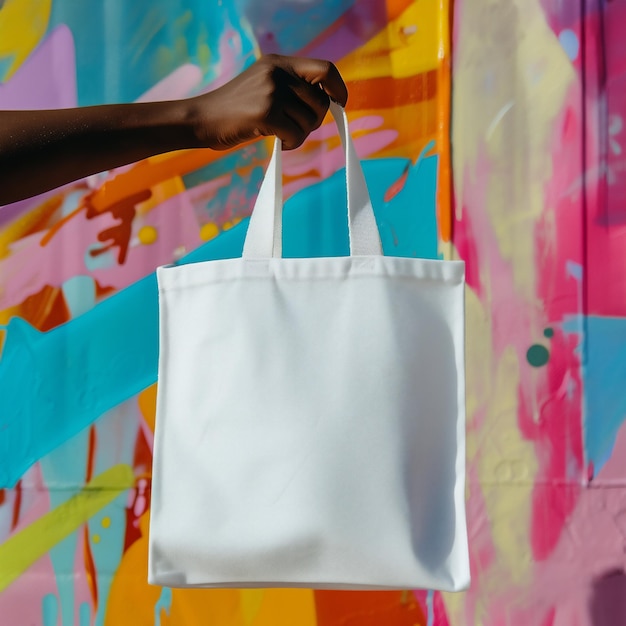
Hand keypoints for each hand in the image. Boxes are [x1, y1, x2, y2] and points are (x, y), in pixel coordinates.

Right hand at [193, 54, 347, 150]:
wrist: (202, 119)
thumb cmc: (234, 110)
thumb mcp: (263, 86)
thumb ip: (290, 88)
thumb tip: (326, 102)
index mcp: (279, 63)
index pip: (325, 69)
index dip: (338, 88)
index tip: (340, 104)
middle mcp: (278, 72)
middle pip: (320, 100)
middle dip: (316, 121)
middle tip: (299, 129)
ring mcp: (271, 91)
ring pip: (309, 120)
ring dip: (301, 135)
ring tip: (284, 136)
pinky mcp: (265, 113)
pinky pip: (296, 134)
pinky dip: (292, 143)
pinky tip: (280, 143)